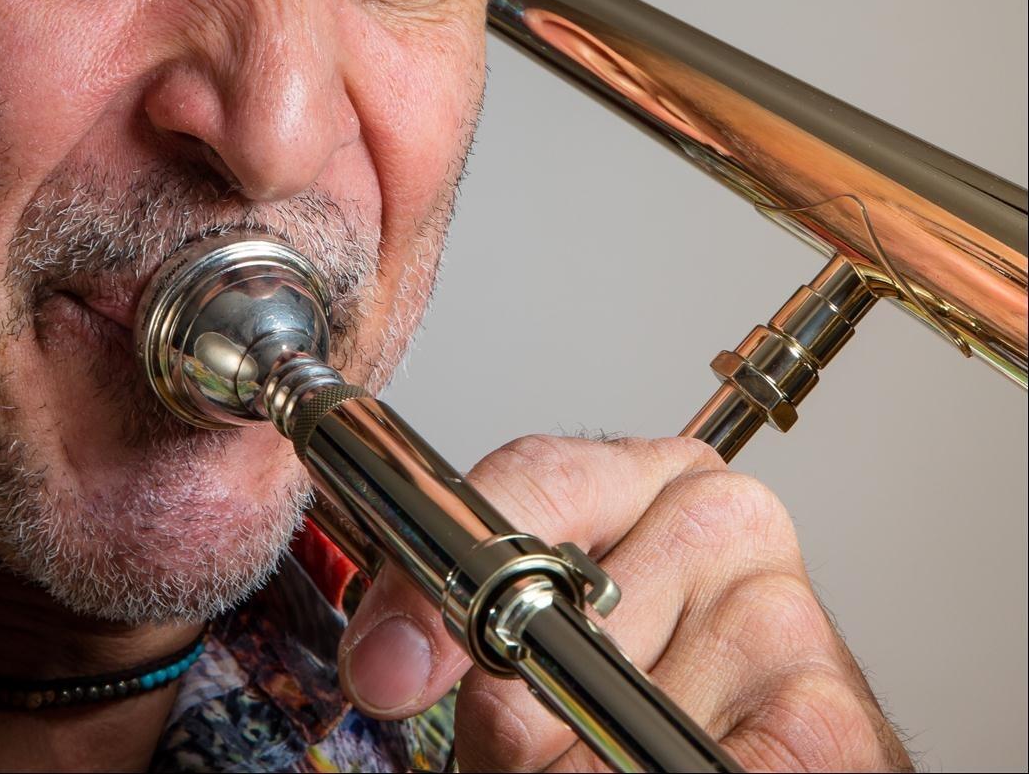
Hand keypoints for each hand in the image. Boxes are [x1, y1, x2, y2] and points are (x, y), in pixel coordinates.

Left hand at [337, 436, 911, 771]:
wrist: (766, 767)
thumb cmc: (650, 694)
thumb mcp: (547, 631)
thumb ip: (473, 620)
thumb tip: (391, 662)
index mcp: (655, 475)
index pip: (528, 490)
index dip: (435, 588)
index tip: (384, 668)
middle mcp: (731, 521)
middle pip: (554, 625)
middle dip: (514, 711)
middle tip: (535, 742)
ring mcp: (790, 618)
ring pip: (607, 720)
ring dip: (577, 764)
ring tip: (608, 757)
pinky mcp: (836, 725)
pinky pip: (676, 767)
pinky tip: (653, 766)